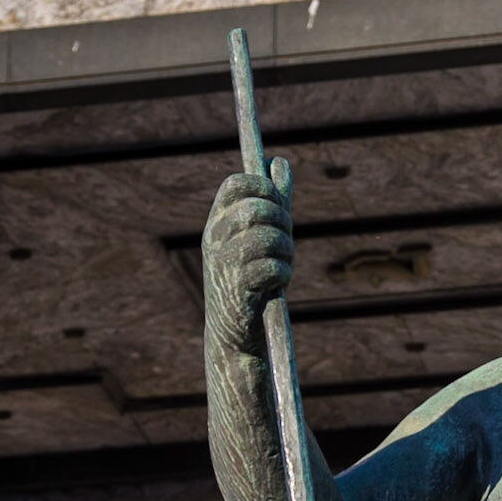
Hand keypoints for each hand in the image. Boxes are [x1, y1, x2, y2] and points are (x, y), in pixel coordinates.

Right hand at [202, 169, 292, 354]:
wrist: (235, 337)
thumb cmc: (251, 284)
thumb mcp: (259, 238)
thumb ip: (272, 201)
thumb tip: (280, 162)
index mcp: (217, 223)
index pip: (235, 184)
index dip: (262, 186)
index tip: (277, 204)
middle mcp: (214, 240)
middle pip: (256, 208)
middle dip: (283, 221)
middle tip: (287, 239)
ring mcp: (223, 264)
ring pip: (268, 236)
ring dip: (287, 249)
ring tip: (285, 263)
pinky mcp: (238, 290)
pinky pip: (272, 267)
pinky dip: (284, 272)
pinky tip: (280, 282)